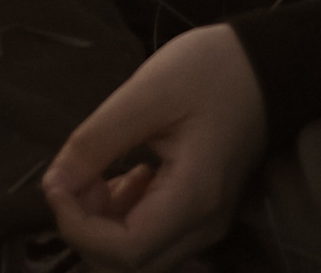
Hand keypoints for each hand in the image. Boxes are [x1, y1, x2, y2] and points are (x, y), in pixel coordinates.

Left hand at [42, 23, 267, 267]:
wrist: (266, 67)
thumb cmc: (209, 71)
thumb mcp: (146, 92)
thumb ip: (97, 140)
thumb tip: (54, 183)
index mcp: (193, 199)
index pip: (125, 252)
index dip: (79, 228)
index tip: (55, 184)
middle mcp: (202, 227)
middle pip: (130, 265)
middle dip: (87, 229)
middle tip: (76, 176)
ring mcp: (205, 226)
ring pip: (139, 257)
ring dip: (103, 225)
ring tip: (96, 172)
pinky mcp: (201, 215)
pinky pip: (153, 237)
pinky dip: (124, 217)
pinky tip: (123, 176)